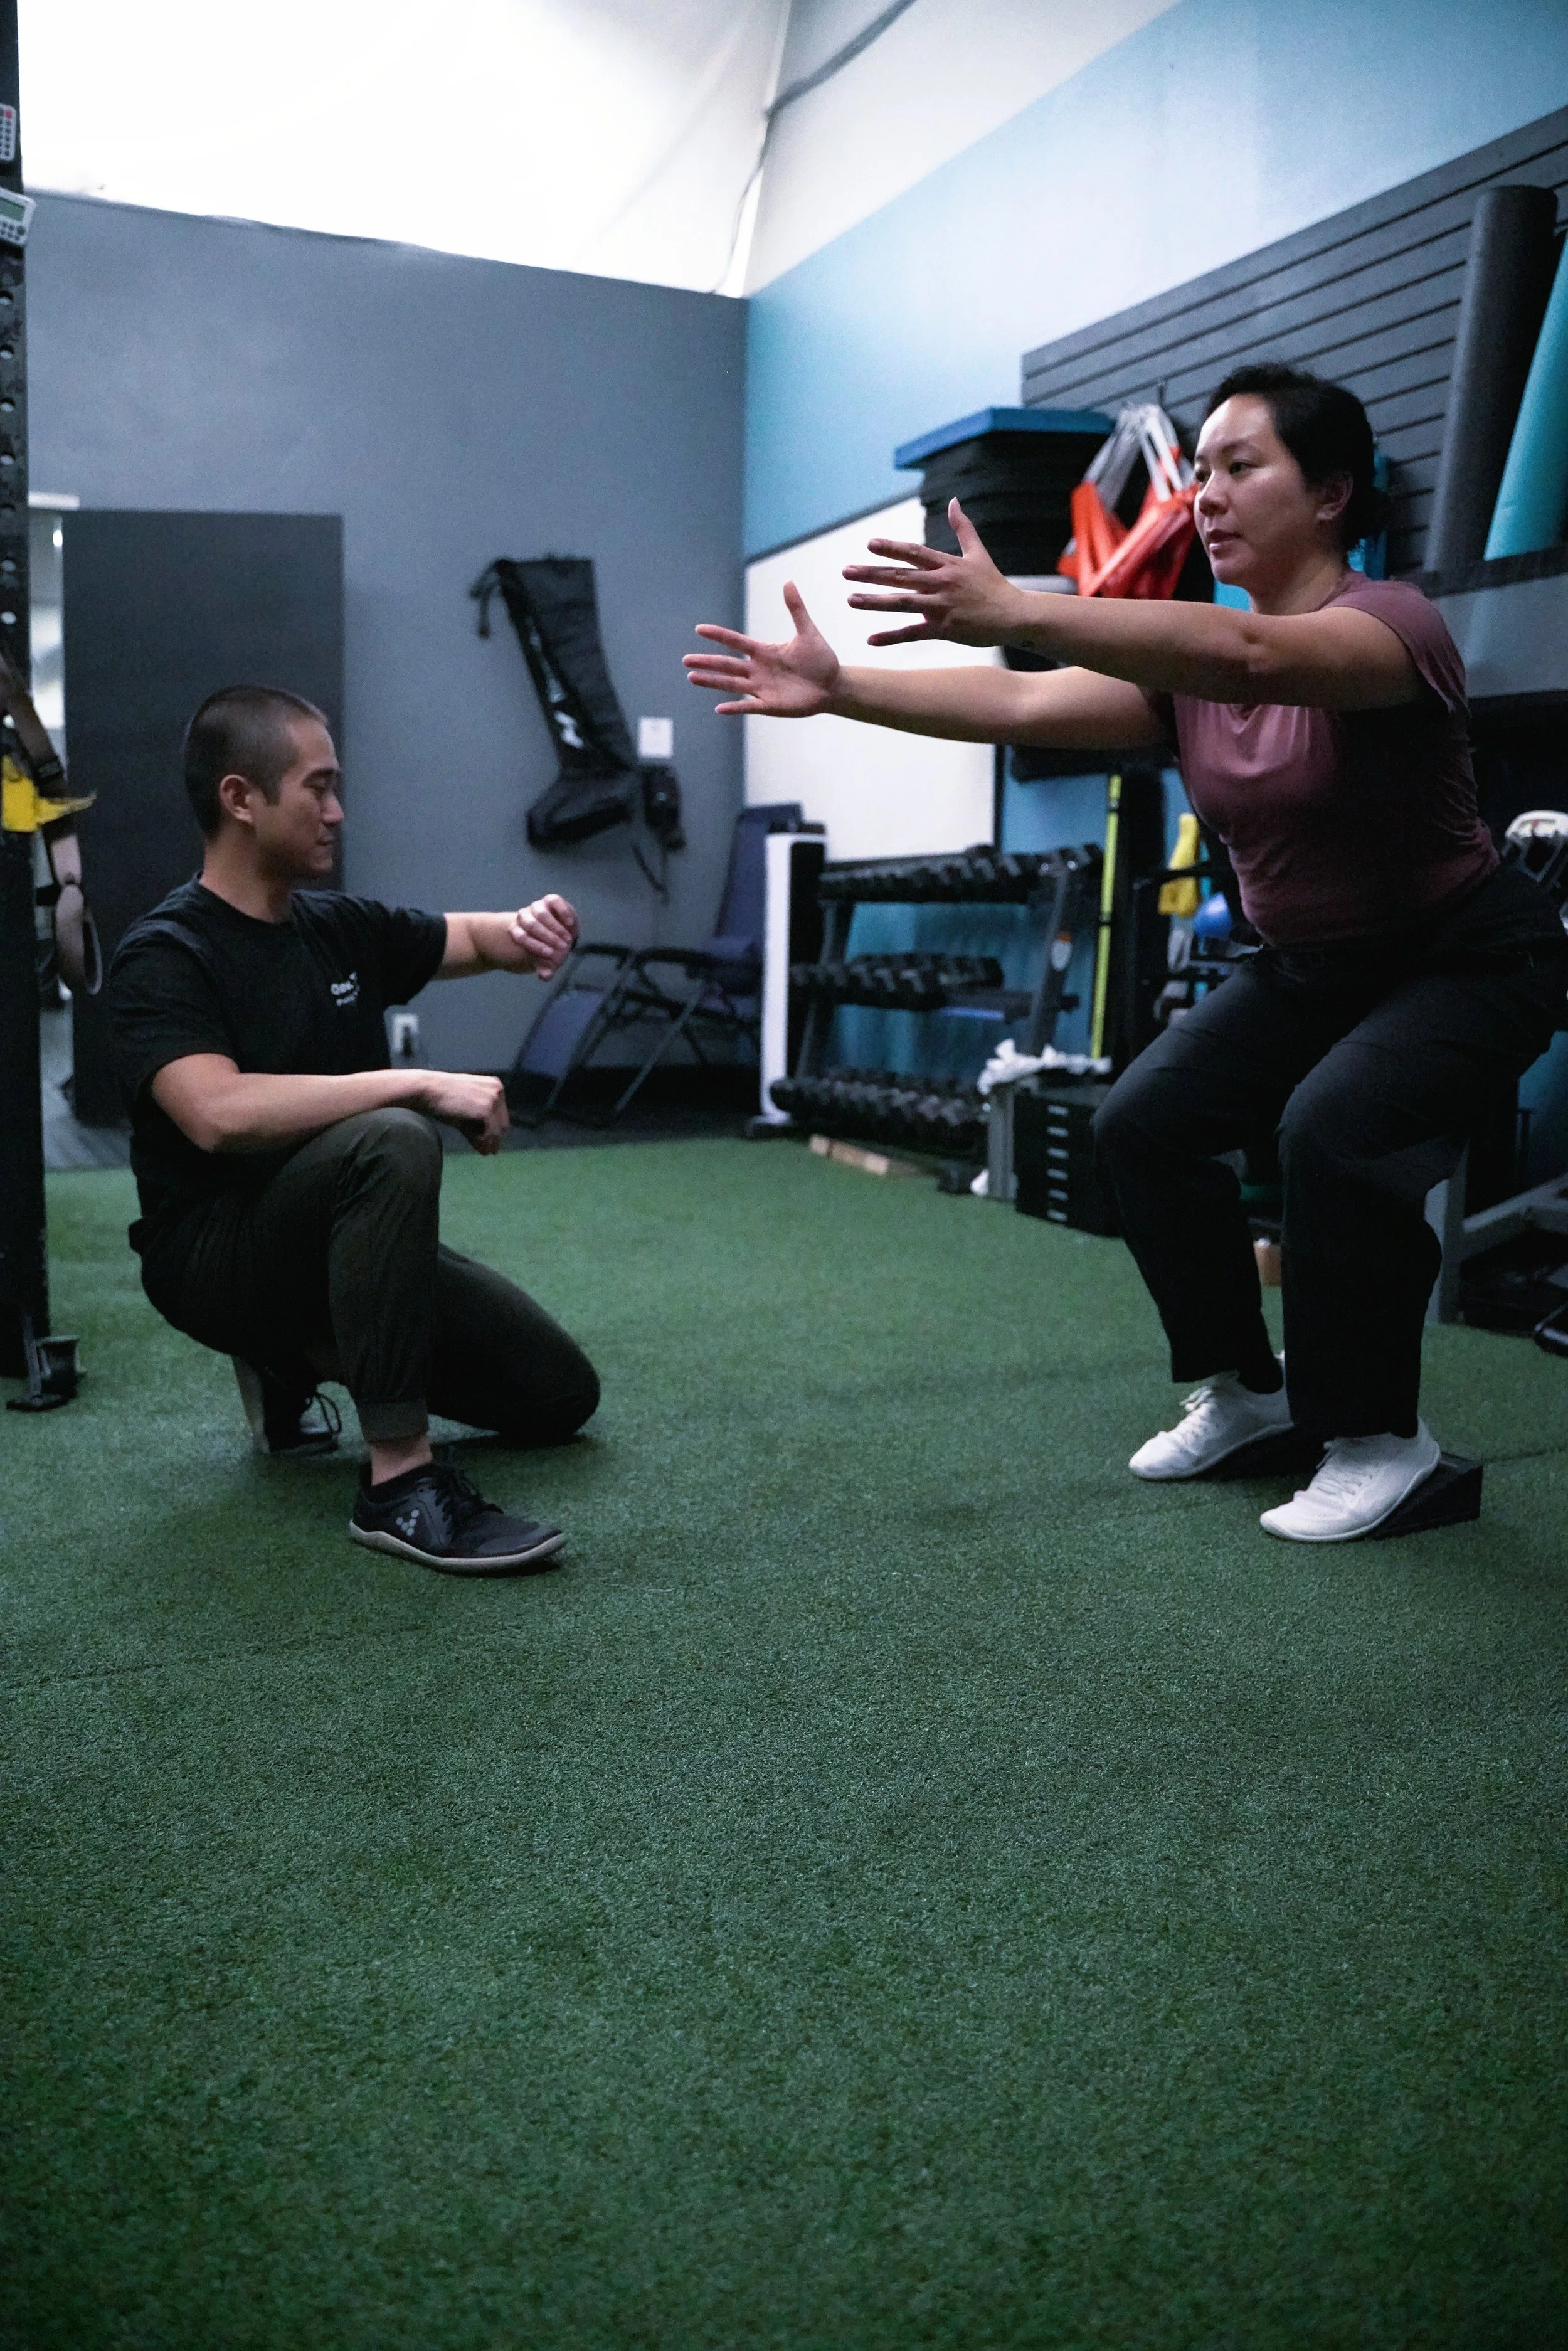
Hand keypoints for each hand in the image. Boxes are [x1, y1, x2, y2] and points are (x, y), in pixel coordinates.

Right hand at [417, 1070, 509, 1155]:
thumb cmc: (443, 1099)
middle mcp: (497, 1090)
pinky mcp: (486, 1110)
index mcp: (494, 1085)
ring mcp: (493, 1099)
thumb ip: (477, 1126)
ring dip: (490, 1142)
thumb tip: (485, 1147)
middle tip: (489, 1152)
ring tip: (484, 1152)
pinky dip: (485, 1142)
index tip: (491, 1142)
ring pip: (498, 1129)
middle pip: (503, 1122)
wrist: (428, 1090)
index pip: (501, 1113)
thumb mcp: (465, 1110)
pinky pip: (491, 1132)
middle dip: (495, 1138)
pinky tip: (478, 1147)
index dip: (496, 1130)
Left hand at [509, 893, 577, 978]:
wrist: (560, 935)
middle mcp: (523, 916)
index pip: (521, 936)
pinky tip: (570, 923)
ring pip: (541, 913)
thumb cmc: (550, 949)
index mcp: (517, 930)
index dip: (535, 945)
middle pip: (531, 924)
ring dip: (555, 927)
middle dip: (547, 937)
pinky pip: (554, 901)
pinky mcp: (550, 900)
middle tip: (562, 947)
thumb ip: (545, 969)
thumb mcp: (548, 962)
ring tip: (568, 938)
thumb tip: (545, 976)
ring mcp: (536, 906)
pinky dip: (563, 912)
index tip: (550, 954)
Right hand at [683, 581, 839, 716]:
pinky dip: (735, 707)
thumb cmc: (821, 659)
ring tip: (692, 677)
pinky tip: (718, 708)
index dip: (718, 635)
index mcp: (764, 651)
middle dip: (707, 662)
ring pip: (731, 684)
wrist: (833, 686)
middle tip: (685, 661)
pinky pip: (749, 706)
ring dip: (712, 681)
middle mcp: (758, 669)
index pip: (736, 642)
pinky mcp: (770, 705)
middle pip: (727, 664)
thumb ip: (796, 609)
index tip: (700, 629)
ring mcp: (762, 688)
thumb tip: (788, 581)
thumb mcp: (807, 632)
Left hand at [842, 499, 1026, 647]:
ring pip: (903, 603)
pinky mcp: (945, 630)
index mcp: (947, 565)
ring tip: (851, 600)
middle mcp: (942, 583)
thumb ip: (963, 527)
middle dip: (872, 574)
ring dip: (875, 602)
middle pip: (902, 576)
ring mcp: (943, 607)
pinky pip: (913, 633)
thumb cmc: (994, 584)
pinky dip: (892, 636)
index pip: (914, 553)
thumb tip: (954, 501)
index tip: (869, 544)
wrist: (1014, 615)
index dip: (892, 548)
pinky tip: (871, 639)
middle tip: (846, 571)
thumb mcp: (978, 553)